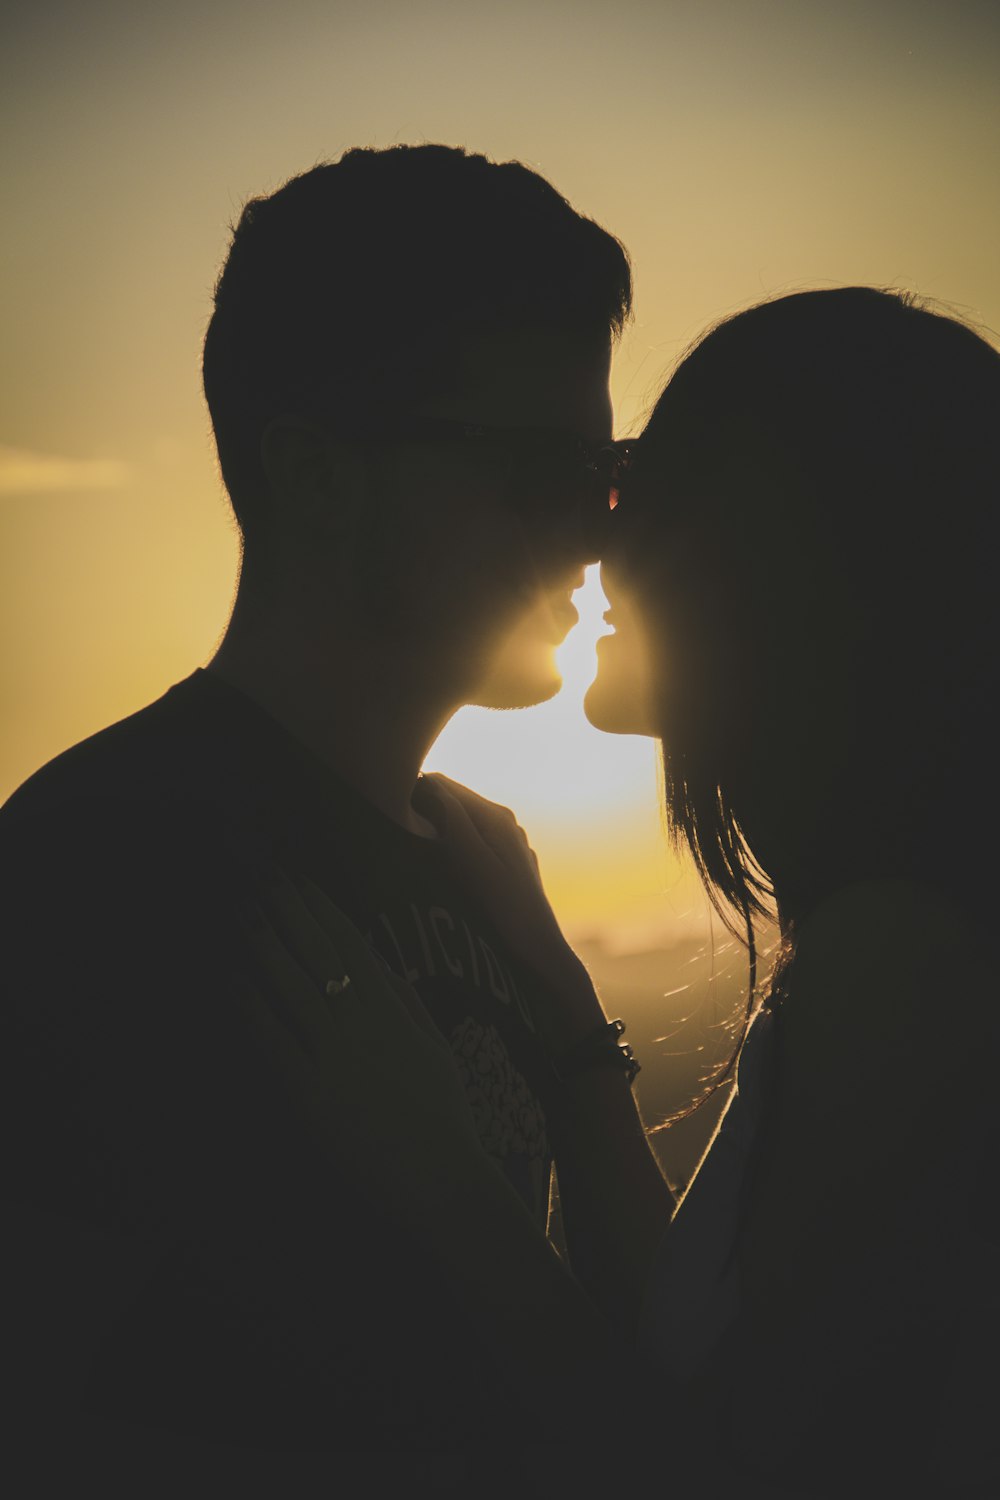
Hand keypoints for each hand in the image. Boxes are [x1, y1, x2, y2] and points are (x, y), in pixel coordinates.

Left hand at [239, 869, 490, 1231]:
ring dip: (263, 947)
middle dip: (287, 913)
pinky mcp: (310, 1096)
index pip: (352, 947)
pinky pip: (273, 1042)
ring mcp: (335, 1059)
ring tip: (240, 914)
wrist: (440, 1180)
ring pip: (292, 988)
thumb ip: (406, 1004)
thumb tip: (379, 963)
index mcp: (395, 1012)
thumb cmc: (443, 1117)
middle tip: (259, 878)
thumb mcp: (434, 1049)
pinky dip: (251, 1007)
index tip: (299, 880)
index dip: (322, 910)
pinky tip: (231, 982)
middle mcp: (363, 1026)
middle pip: (317, 956)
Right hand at [420, 774, 605, 1053]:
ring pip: (462, 822)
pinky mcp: (508, 864)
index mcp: (496, 816)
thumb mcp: (472, 862)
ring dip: (437, 828)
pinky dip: (452, 846)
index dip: (412, 793)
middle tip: (394, 831)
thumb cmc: (504, 911)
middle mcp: (506, 823)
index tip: (387, 812)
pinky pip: (472, 842)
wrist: (538, 954)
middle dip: (424, 809)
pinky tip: (442, 868)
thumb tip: (427, 781)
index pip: (442, 784)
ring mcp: (509, 844)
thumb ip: (452, 820)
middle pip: (453, 801)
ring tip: (413, 849)